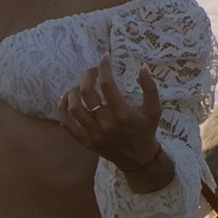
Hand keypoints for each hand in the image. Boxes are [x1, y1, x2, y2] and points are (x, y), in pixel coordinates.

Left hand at [61, 60, 169, 186]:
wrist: (139, 159)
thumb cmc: (146, 130)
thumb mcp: (154, 109)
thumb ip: (150, 87)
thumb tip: (142, 67)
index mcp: (122, 113)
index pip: (107, 84)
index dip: (104, 67)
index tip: (105, 57)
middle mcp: (106, 123)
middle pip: (87, 93)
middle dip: (88, 76)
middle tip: (92, 71)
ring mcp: (93, 133)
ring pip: (74, 108)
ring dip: (73, 91)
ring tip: (79, 85)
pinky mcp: (86, 141)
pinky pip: (67, 124)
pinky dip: (62, 109)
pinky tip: (66, 98)